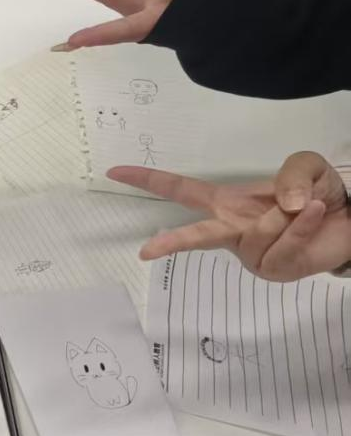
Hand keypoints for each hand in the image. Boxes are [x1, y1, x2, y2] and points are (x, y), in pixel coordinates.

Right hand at [116, 151, 350, 280]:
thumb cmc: (319, 192)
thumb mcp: (306, 165)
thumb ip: (291, 173)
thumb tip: (283, 203)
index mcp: (229, 203)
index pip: (181, 190)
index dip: (148, 180)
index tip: (115, 173)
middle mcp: (232, 231)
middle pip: (196, 235)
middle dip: (172, 242)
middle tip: (146, 252)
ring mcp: (251, 254)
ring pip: (257, 233)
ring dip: (288, 214)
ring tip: (309, 208)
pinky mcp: (273, 269)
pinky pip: (282, 245)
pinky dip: (303, 226)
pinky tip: (317, 215)